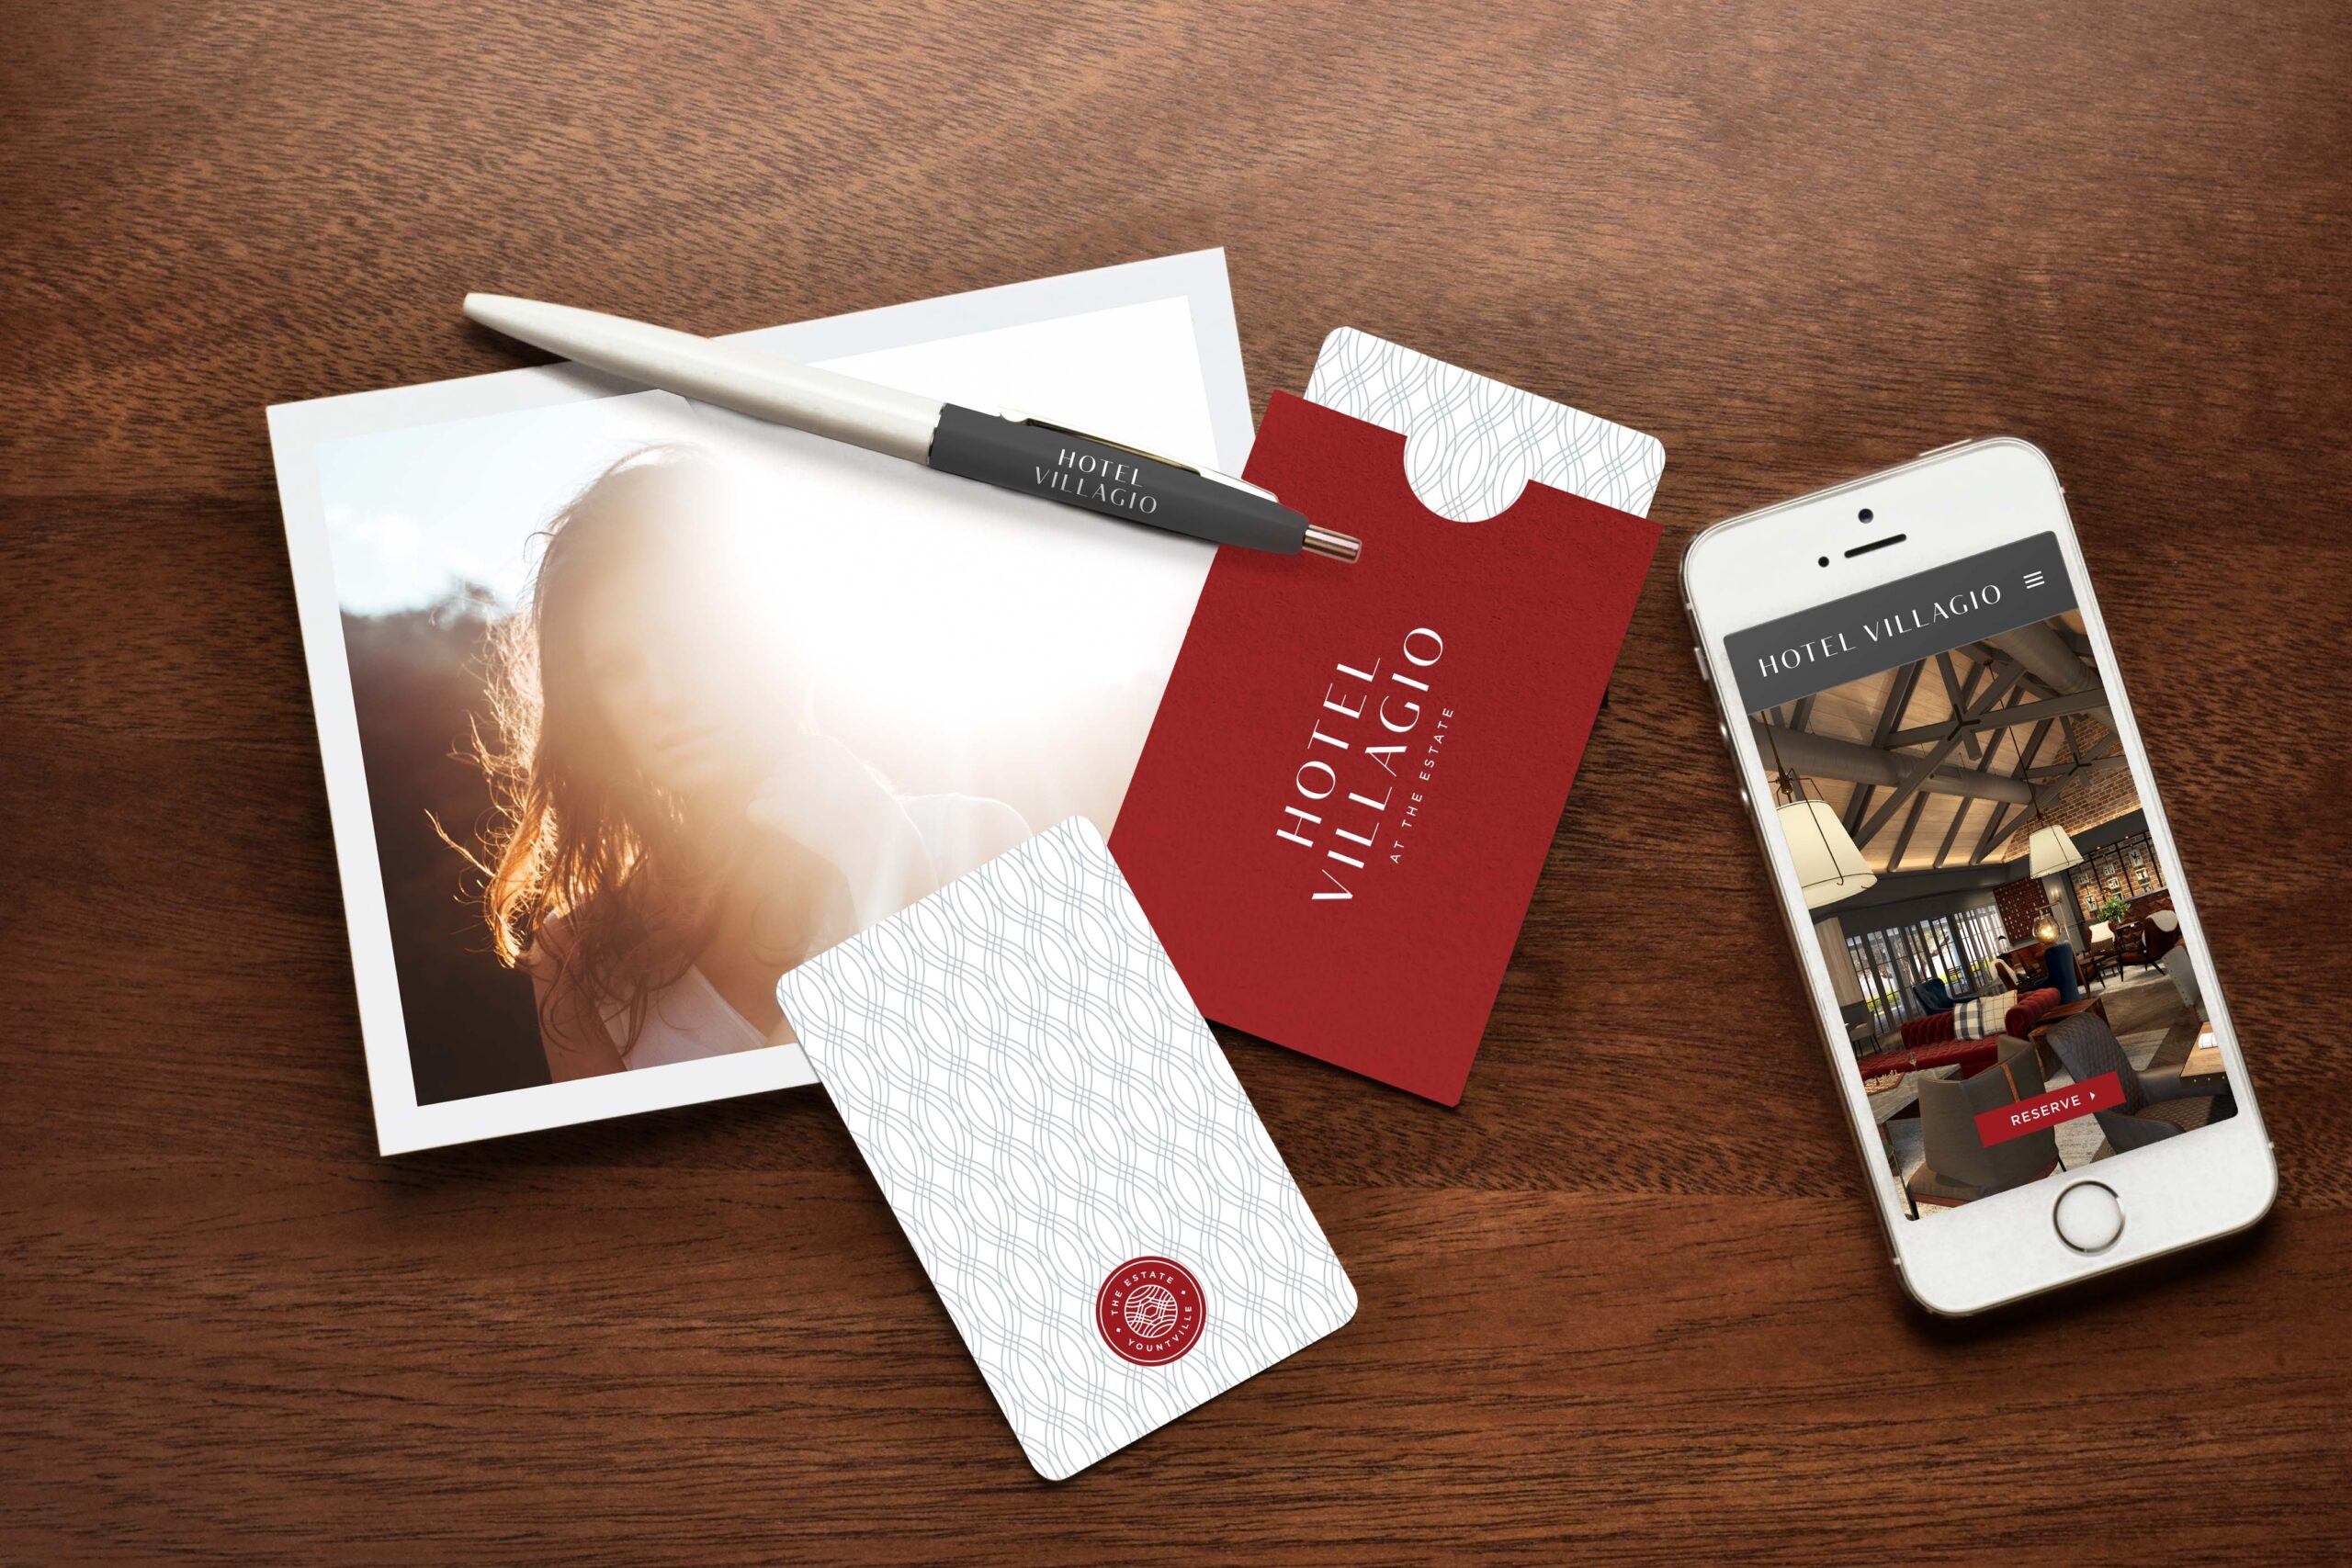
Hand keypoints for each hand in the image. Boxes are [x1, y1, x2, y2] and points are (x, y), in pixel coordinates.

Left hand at [748, 734, 936, 929]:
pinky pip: (753, 810)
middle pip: (778, 772)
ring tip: (799, 825)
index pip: (793, 748)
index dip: (798, 770)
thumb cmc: (872, 815)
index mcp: (822, 746)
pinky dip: (761, 821)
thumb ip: (824, 773)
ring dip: (775, 805)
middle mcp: (801, 759)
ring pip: (763, 791)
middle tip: (808, 814)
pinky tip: (775, 830)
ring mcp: (786, 783)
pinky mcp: (776, 808)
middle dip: (787, 790)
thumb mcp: (854, 779)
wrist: (875, 837)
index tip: (809, 790)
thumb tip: (792, 785)